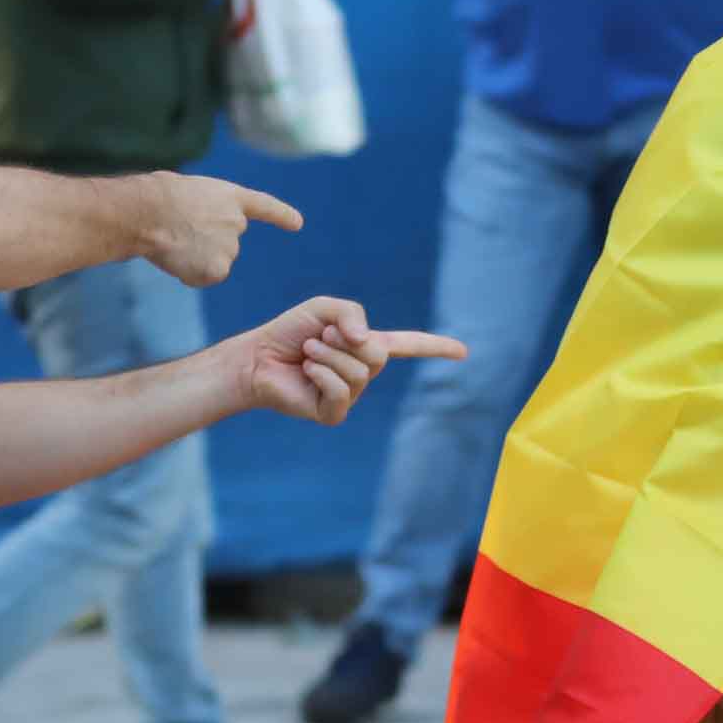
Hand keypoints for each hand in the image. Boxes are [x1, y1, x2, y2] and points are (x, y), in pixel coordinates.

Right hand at [137, 175, 307, 288]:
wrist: (150, 212)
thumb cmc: (158, 198)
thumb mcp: (188, 194)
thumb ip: (204, 213)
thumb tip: (193, 237)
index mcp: (230, 197)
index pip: (263, 206)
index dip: (281, 215)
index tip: (297, 223)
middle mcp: (238, 223)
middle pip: (226, 244)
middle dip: (205, 243)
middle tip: (178, 230)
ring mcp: (231, 248)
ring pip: (214, 262)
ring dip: (195, 258)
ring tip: (174, 240)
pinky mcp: (219, 270)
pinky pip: (203, 277)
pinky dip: (190, 273)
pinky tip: (175, 257)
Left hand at [229, 298, 466, 424]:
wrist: (258, 358)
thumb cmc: (290, 333)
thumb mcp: (324, 309)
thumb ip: (351, 313)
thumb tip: (366, 342)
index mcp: (367, 347)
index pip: (409, 346)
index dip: (436, 347)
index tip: (464, 351)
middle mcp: (364, 373)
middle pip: (377, 354)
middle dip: (344, 340)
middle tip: (318, 339)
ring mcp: (350, 396)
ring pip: (358, 371)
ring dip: (327, 354)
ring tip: (308, 353)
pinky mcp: (333, 413)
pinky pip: (341, 390)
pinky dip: (322, 374)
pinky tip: (307, 371)